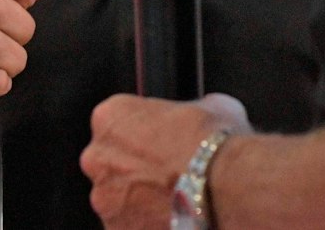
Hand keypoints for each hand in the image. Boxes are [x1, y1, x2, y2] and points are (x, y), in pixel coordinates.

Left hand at [83, 93, 249, 228]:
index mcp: (111, 117)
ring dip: (139, 200)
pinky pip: (130, 226)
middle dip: (135, 168)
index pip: (117, 121)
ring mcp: (105, 199)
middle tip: (168, 172)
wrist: (226, 190)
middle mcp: (98, 158)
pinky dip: (148, 224)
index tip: (161, 140)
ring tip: (175, 200)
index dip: (143, 132)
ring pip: (118, 199)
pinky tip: (175, 217)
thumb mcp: (211, 106)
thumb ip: (190, 109)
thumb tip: (202, 111)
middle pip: (110, 162)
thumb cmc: (214, 146)